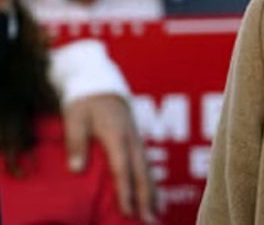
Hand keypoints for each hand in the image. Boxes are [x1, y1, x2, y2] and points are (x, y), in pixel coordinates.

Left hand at [64, 93, 157, 223]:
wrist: (102, 84)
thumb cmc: (85, 102)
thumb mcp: (75, 117)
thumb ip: (76, 142)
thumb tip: (76, 169)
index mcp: (117, 135)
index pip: (122, 168)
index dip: (125, 191)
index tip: (126, 211)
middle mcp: (132, 140)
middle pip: (141, 173)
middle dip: (145, 199)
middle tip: (149, 221)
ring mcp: (138, 142)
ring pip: (148, 171)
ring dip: (152, 195)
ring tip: (156, 216)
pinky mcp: (138, 144)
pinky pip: (147, 167)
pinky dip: (152, 185)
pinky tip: (156, 200)